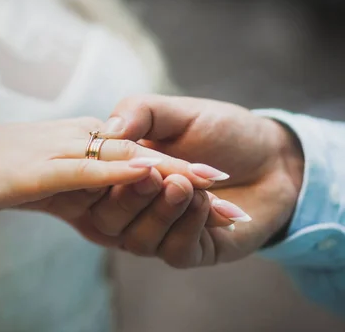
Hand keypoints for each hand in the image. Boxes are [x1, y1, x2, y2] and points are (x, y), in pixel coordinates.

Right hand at [0, 117, 210, 218]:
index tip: (211, 179)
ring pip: (125, 160)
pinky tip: (151, 176)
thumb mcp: (36, 176)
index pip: (133, 150)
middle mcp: (74, 141)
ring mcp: (59, 154)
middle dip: (186, 172)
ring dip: (169, 173)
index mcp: (75, 140)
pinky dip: (121, 173)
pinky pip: (89, 171)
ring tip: (213, 186)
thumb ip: (69, 182)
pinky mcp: (40, 173)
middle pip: (141, 153)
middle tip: (230, 186)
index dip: (173, 164)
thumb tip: (95, 195)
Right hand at [100, 95, 303, 266]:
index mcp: (121, 174)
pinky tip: (210, 206)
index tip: (131, 160)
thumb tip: (108, 128)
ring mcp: (159, 232)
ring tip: (190, 186)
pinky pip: (173, 252)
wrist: (273, 156)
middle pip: (106, 222)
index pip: (92, 187)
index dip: (104, 177)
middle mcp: (133, 209)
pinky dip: (189, 227)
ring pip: (137, 241)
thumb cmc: (220, 130)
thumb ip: (140, 112)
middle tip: (158, 175)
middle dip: (131, 199)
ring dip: (163, 212)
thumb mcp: (177, 112)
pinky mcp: (190, 251)